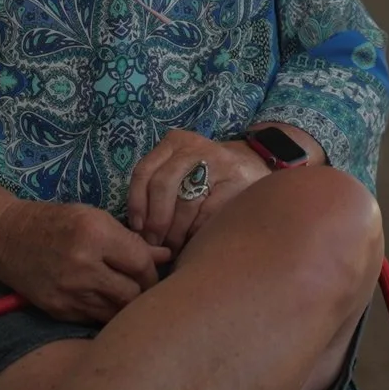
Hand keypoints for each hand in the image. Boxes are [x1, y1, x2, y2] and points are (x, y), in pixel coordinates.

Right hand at [0, 202, 171, 323]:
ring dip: (126, 306)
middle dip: (143, 292)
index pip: (141, 264)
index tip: (153, 271)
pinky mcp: (59, 311)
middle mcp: (83, 266)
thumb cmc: (55, 222)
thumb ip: (130, 240)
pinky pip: (95, 319)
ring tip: (127, 296)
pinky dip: (105, 313)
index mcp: (94, 235)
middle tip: (144, 287)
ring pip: (116, 312)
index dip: (153, 270)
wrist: (5, 237)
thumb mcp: (93, 219)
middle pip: (132, 293)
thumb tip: (166, 255)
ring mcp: (69, 292)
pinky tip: (105, 302)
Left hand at [127, 129, 267, 252]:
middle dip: (155, 220)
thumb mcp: (180, 167)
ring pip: (184, 203)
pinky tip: (193, 240)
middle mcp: (193, 148)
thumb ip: (158, 186)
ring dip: (175, 232)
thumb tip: (139, 227)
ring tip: (173, 247)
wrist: (252, 164)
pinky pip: (206, 214)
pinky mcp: (235, 182)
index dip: (136, 203)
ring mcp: (217, 163)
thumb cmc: (206, 173)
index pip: (144, 171)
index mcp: (174, 142)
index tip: (137, 227)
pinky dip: (195, 231)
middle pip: (162, 185)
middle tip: (154, 243)